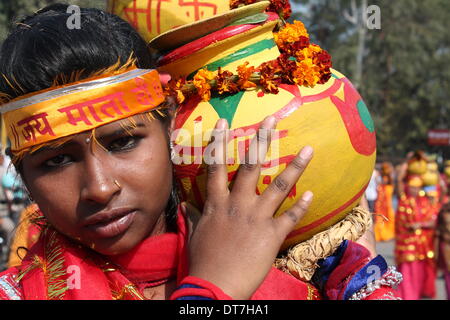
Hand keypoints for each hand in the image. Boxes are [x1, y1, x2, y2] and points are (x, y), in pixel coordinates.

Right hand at [188, 116, 313, 298]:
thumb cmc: (203, 260)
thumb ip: (193, 215)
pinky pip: (290, 217)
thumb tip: (183, 205)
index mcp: (217, 203)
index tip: (225, 121)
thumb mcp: (195, 233)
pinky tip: (311, 193)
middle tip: (272, 119)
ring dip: (295, 167)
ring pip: (278, 186)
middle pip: (251, 166)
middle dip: (261, 140)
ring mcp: (256, 218)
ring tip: (309, 149)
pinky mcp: (272, 235)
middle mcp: (238, 204)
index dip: (219, 142)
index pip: (216, 166)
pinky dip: (301, 206)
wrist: (215, 286)